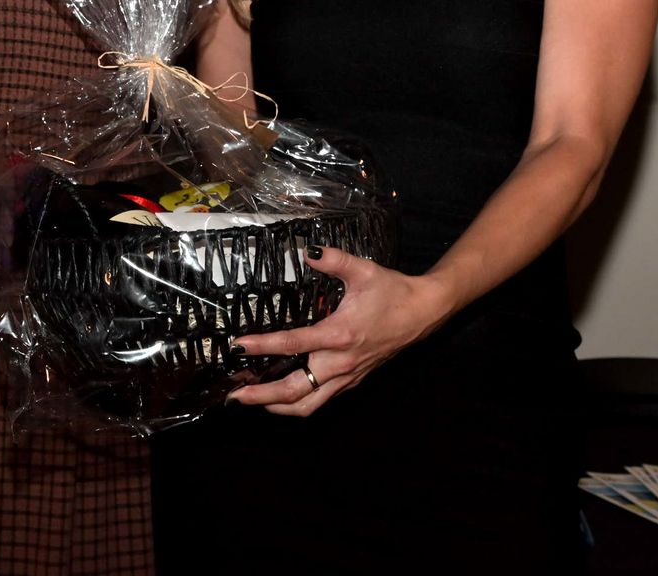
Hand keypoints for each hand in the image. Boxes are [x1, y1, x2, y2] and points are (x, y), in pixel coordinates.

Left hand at [227, 246, 453, 416]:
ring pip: (308, 405)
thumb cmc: (392, 291)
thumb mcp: (363, 270)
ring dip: (277, 406)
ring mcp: (347, 376)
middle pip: (294, 390)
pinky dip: (298, 403)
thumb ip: (334, 260)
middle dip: (261, 395)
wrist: (423, 312)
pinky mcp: (353, 380)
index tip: (238, 346)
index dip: (261, 346)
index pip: (292, 344)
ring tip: (252, 401)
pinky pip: (321, 401)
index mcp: (339, 334)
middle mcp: (340, 362)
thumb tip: (308, 251)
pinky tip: (282, 397)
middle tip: (234, 395)